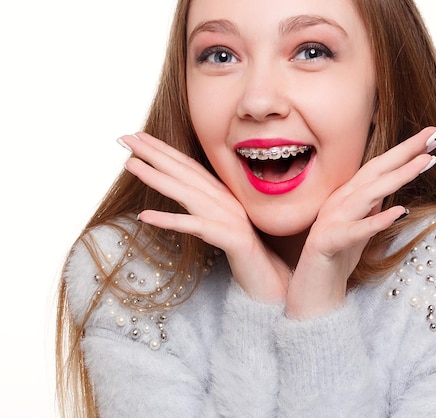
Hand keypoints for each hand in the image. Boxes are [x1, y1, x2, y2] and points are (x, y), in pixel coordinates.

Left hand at [119, 133, 289, 302]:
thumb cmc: (247, 259)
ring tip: (130, 165)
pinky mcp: (233, 239)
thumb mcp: (222, 230)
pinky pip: (197, 227)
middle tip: (125, 138)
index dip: (165, 151)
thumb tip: (182, 198)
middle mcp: (228, 203)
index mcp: (225, 198)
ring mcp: (232, 219)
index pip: (191, 168)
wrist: (274, 283)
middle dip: (155, 153)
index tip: (138, 137)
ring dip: (158, 177)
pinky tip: (144, 216)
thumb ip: (205, 212)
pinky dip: (170, 220)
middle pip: (187, 173)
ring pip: (189, 194)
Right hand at [286, 127, 435, 317]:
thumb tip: (393, 186)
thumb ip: (373, 206)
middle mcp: (338, 202)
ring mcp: (331, 221)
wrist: (312, 292)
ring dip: (397, 177)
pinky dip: (377, 220)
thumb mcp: (362, 226)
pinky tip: (400, 212)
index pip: (380, 167)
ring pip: (367, 194)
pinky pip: (355, 231)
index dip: (406, 150)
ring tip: (425, 162)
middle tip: (435, 134)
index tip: (433, 135)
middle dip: (406, 151)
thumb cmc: (338, 258)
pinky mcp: (327, 243)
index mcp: (348, 197)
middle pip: (375, 171)